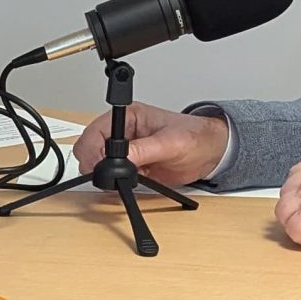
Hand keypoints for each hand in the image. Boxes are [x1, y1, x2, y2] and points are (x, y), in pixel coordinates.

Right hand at [70, 102, 229, 184]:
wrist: (210, 154)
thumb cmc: (196, 137)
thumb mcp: (170, 143)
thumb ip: (144, 149)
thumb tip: (123, 158)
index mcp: (129, 116)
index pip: (97, 129)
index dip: (93, 148)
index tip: (99, 164)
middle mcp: (123, 132)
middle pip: (89, 147)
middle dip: (94, 162)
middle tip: (108, 174)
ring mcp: (125, 150)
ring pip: (96, 163)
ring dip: (103, 173)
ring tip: (121, 177)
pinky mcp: (131, 166)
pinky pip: (112, 176)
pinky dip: (115, 183)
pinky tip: (128, 181)